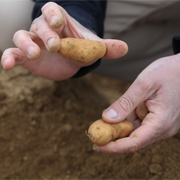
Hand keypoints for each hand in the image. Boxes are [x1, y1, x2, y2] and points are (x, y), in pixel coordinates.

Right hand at [1, 2, 127, 80]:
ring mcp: (33, 42)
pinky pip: (13, 53)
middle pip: (39, 25)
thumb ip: (107, 47)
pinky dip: (9, 58)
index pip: (53, 10)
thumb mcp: (94, 48)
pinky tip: (9, 66)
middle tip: (55, 46)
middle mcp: (44, 29)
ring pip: (21, 36)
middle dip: (46, 34)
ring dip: (25, 44)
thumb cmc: (81, 50)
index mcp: (60, 21)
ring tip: (34, 55)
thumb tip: (125, 48)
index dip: (53, 14)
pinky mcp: (25, 57)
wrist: (71, 61)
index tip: (59, 24)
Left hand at [94, 53, 179, 152]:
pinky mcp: (156, 119)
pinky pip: (138, 125)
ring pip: (134, 133)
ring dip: (117, 131)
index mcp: (161, 122)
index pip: (134, 143)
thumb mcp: (144, 85)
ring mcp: (159, 125)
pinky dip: (125, 123)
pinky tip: (115, 118)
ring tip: (101, 125)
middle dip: (112, 139)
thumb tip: (107, 119)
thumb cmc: (167, 73)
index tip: (96, 146)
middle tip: (94, 134)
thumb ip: (125, 103)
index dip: (113, 147)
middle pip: (133, 140)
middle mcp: (162, 128)